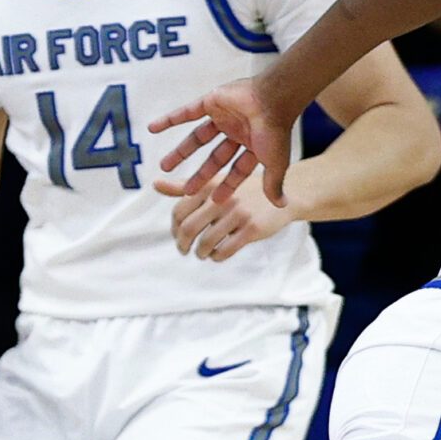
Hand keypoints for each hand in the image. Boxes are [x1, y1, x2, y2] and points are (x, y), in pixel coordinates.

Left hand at [151, 76, 299, 207]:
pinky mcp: (211, 101)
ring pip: (197, 137)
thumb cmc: (275, 131)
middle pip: (214, 156)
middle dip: (200, 174)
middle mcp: (237, 131)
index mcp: (253, 145)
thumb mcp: (274, 163)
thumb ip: (272, 183)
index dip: (227, 185)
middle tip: (186, 190)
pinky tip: (152, 128)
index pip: (236, 169)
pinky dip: (169, 119)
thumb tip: (281, 205)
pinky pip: (186, 112)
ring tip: (164, 166)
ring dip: (181, 151)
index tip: (214, 200)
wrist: (272, 99)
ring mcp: (223, 116)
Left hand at [171, 162, 294, 261]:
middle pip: (189, 228)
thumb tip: (155, 184)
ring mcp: (237, 213)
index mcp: (210, 186)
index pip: (180, 211)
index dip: (174, 227)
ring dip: (200, 252)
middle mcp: (222, 198)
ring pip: (206, 242)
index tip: (177, 235)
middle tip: (184, 249)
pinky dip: (216, 256)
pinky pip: (225, 250)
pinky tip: (217, 254)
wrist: (286, 192)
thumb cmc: (245, 189)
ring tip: (201, 253)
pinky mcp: (252, 229)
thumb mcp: (215, 182)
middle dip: (182, 244)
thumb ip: (185, 186)